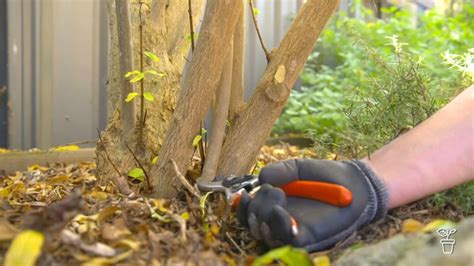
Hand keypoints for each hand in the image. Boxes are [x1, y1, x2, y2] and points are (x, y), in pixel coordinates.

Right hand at [235, 159, 388, 250]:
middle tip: (273, 190)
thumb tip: (259, 180)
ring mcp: (293, 230)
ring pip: (266, 234)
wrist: (353, 182)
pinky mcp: (308, 237)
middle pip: (253, 224)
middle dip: (256, 207)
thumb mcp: (296, 168)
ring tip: (279, 194)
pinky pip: (288, 239)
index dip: (242, 207)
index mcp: (273, 205)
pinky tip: (282, 213)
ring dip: (265, 215)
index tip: (245, 193)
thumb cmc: (324, 175)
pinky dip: (281, 227)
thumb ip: (278, 171)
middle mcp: (279, 220)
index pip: (248, 214)